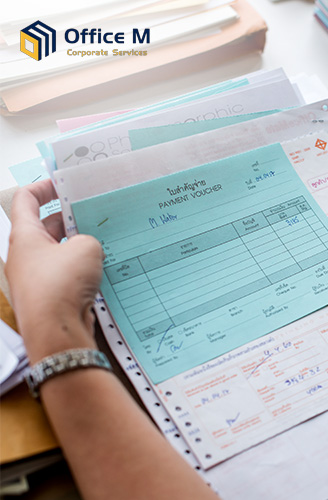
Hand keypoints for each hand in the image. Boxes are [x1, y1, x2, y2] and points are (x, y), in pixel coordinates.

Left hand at [5, 180, 104, 362]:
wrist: (57, 333)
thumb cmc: (62, 285)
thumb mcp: (86, 248)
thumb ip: (88, 239)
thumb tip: (88, 248)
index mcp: (24, 236)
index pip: (26, 199)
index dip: (44, 186)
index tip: (64, 182)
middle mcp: (25, 256)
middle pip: (45, 226)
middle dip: (70, 218)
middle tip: (94, 212)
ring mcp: (36, 277)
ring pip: (58, 251)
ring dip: (79, 245)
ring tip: (104, 240)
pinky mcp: (49, 296)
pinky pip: (66, 274)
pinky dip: (81, 267)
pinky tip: (102, 268)